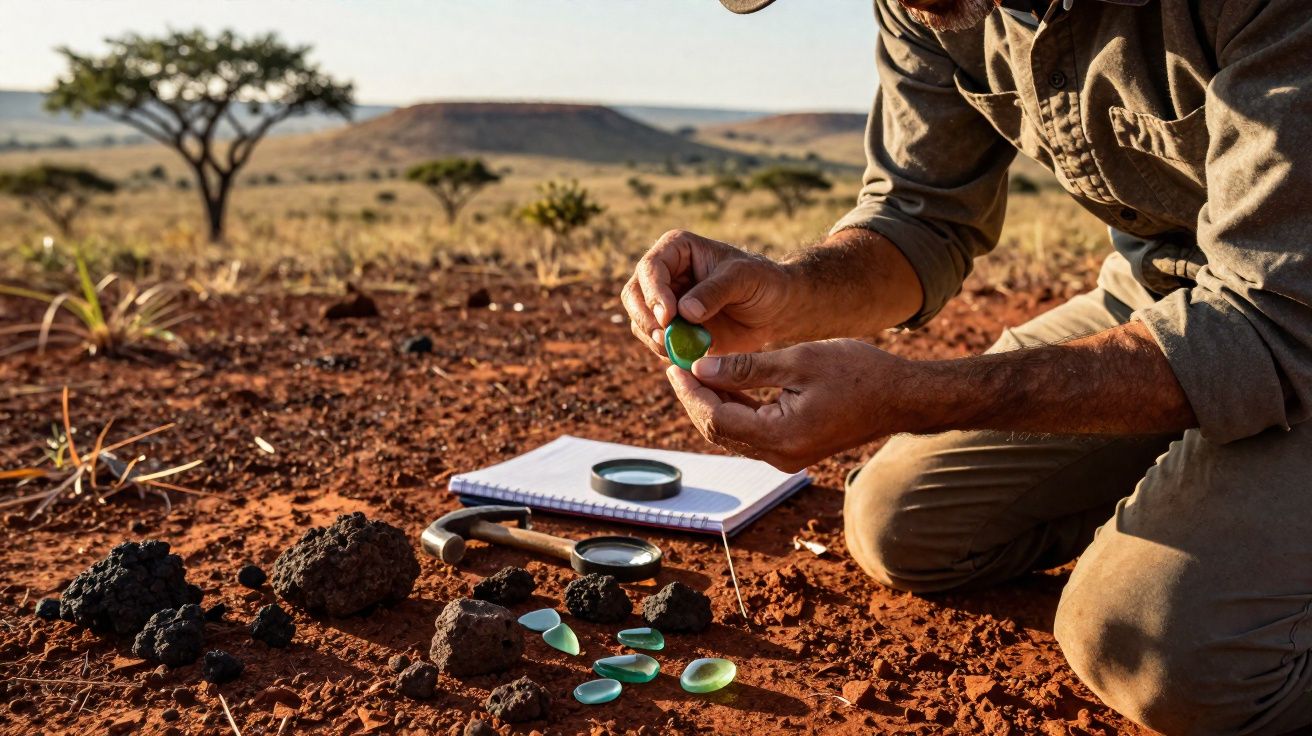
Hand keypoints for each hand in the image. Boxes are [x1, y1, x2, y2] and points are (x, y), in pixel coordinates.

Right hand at [621, 229, 791, 357]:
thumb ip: (715, 291)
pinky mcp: (672, 328)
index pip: (651, 268)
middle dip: (645, 318)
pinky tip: (685, 356)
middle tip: (664, 338)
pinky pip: (654, 341)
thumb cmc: (763, 282)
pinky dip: (664, 351)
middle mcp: (665, 274)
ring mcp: (665, 302)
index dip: (654, 293)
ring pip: (639, 321)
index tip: (668, 317)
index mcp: (677, 249)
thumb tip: (684, 311)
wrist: (775, 308)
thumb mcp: (744, 279)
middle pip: (633, 295)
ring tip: (680, 350)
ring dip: (654, 339)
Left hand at [665, 339, 915, 471]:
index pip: (716, 418)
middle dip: (695, 398)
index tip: (675, 364)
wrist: (902, 397)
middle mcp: (779, 455)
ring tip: (695, 370)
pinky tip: (724, 383)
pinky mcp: (793, 448)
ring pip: (733, 432)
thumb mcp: (797, 361)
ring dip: (713, 402)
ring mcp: (786, 455)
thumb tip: (700, 369)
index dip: (690, 391)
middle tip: (678, 365)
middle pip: (719, 430)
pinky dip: (735, 408)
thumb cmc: (858, 373)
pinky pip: (752, 431)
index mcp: (779, 436)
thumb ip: (746, 368)